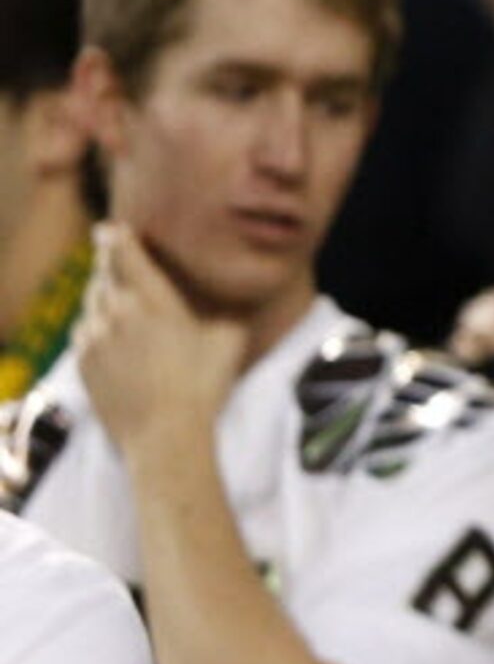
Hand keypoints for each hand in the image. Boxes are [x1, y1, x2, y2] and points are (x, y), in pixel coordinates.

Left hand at [75, 224, 244, 455]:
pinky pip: (84, 331)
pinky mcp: (82, 362)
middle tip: (119, 261)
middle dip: (110, 265)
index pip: (122, 252)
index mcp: (151, 298)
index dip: (116, 236)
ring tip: (119, 301)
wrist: (164, 435)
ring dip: (103, 296)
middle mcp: (116, 310)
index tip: (112, 228)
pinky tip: (111, 335)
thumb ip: (228, 313)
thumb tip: (241, 297)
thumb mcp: (230, 341)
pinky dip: (95, 326)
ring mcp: (94, 336)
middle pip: (103, 274)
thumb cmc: (204, 386)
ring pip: (91, 303)